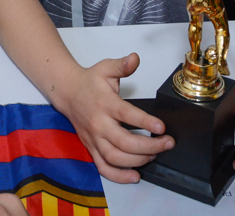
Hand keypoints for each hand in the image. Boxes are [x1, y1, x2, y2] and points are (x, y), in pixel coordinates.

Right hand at [52, 54, 173, 183]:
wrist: (67, 92)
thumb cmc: (89, 81)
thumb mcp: (106, 68)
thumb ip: (122, 65)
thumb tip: (134, 59)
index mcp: (105, 103)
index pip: (126, 115)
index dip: (145, 122)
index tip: (161, 127)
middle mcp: (98, 124)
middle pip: (124, 142)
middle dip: (149, 146)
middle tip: (167, 143)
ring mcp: (94, 138)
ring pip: (115, 157)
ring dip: (137, 160)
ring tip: (154, 155)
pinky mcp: (91, 148)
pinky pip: (103, 167)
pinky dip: (119, 176)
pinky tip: (135, 176)